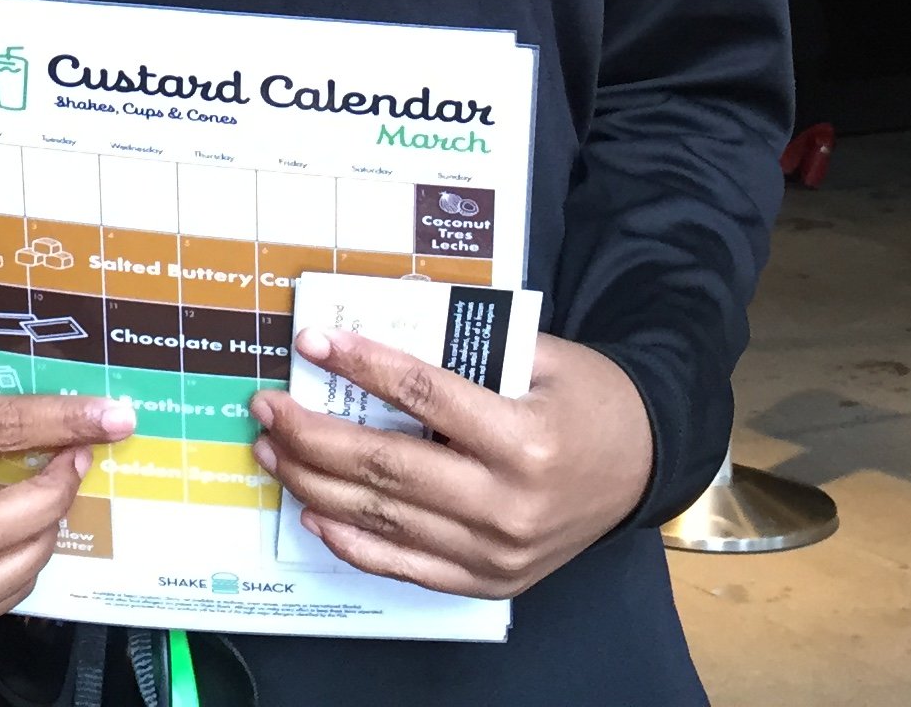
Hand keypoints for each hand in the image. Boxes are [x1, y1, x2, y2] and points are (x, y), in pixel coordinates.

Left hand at [251, 330, 651, 597]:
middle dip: (312, 434)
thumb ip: (468, 349)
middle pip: (385, 467)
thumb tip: (380, 330)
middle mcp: (506, 503)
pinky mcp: (486, 580)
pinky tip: (313, 511)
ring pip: (382, 517)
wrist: (642, 465)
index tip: (313, 342)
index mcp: (524, 438)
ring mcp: (494, 551)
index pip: (423, 398)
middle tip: (268, 406)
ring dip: (315, 483)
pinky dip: (351, 540)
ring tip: (274, 450)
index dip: (362, 366)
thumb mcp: (543, 357)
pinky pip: (403, 564)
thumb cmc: (591, 401)